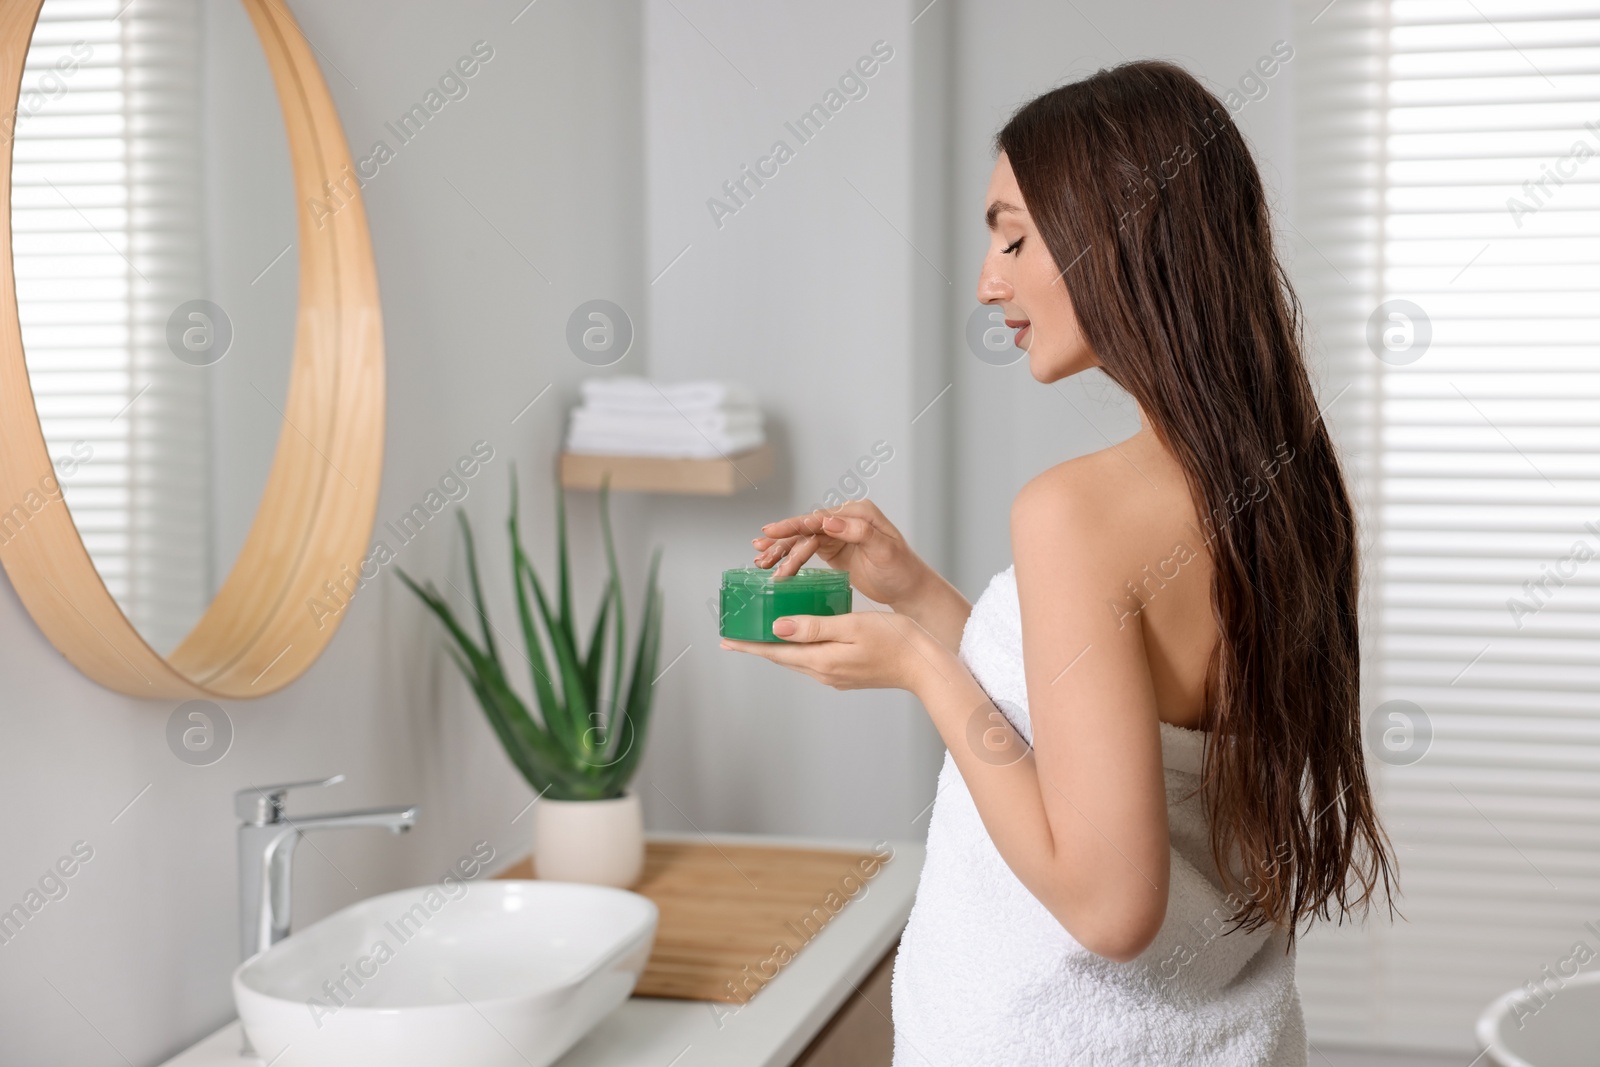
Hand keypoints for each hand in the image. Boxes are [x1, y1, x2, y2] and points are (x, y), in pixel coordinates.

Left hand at [719, 611, 947, 694]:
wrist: (925, 666)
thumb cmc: (895, 640)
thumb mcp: (852, 625)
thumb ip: (814, 627)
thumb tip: (777, 627)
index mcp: (822, 660)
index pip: (776, 653)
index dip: (749, 645)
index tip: (725, 640)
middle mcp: (825, 673)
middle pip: (783, 658)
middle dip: (758, 646)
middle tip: (736, 635)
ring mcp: (836, 676)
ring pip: (798, 660)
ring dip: (778, 648)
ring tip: (761, 635)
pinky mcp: (847, 674)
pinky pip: (814, 660)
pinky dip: (799, 649)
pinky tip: (799, 638)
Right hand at [751, 500, 934, 611]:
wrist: (909, 588)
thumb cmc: (902, 569)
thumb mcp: (884, 550)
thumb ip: (859, 532)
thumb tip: (829, 521)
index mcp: (858, 513)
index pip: (820, 518)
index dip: (794, 524)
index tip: (772, 531)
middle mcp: (845, 519)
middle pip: (806, 527)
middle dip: (782, 539)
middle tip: (759, 548)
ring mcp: (838, 534)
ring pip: (803, 540)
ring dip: (782, 550)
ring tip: (760, 562)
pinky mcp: (833, 550)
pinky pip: (807, 551)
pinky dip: (790, 557)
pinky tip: (775, 564)